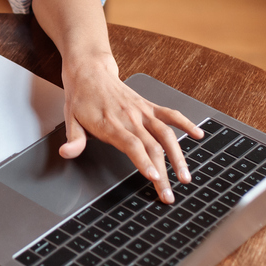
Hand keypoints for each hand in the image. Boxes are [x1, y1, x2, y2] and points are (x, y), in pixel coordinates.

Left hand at [59, 49, 202, 203]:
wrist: (90, 71)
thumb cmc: (81, 98)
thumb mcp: (70, 119)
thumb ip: (73, 139)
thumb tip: (67, 153)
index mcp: (110, 123)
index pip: (131, 144)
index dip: (143, 160)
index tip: (154, 176)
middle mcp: (129, 117)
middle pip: (151, 147)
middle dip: (163, 173)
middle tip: (168, 194)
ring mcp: (141, 111)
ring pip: (166, 134)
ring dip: (178, 156)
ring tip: (185, 177)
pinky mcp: (148, 106)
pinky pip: (170, 114)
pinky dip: (185, 123)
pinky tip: (198, 135)